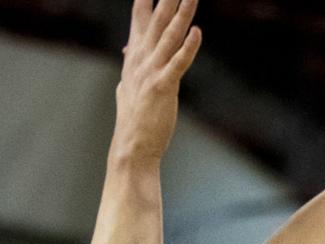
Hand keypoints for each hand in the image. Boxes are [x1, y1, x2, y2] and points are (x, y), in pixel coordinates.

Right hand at [113, 0, 201, 163]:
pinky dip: (188, 48)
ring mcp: (152, 72)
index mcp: (135, 57)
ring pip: (170, 35)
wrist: (132, 148)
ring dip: (182, 13)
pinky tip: (197, 33)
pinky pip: (179, 63)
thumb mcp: (127, 86)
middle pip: (157, 19)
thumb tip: (126, 50)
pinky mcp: (164, 87)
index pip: (140, 18)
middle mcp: (142, 59)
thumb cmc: (133, 121)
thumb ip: (129, 64)